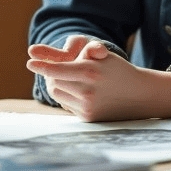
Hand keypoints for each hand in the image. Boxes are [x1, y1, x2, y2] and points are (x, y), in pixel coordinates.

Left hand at [27, 36, 170, 121]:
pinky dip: (68, 96)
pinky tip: (80, 92)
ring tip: (70, 79)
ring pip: (57, 94)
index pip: (58, 70)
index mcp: (90, 72)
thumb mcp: (99, 55)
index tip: (30, 62)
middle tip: (55, 68)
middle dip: (51, 74)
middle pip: (53, 82)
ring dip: (57, 85)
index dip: (42, 66)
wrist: (140, 95)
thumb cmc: (117, 70)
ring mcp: (88, 108)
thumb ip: (72, 52)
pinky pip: (66, 105)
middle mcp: (88, 92)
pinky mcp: (89, 119)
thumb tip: (38, 52)